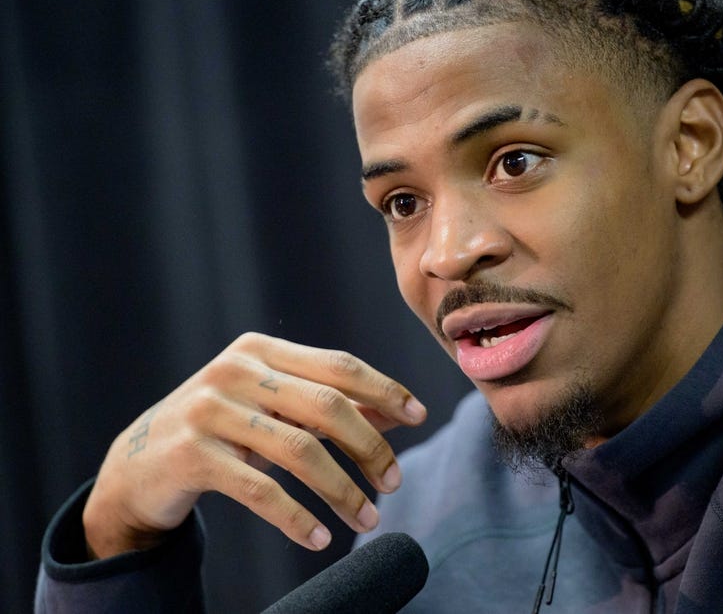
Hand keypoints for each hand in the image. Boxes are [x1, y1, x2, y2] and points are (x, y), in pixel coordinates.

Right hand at [82, 332, 425, 558]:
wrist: (137, 464)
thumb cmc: (222, 429)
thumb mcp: (272, 406)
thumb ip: (328, 403)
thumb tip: (397, 411)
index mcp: (260, 350)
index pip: (338, 365)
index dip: (384, 389)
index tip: (419, 416)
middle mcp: (234, 371)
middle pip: (326, 406)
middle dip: (370, 447)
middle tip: (395, 483)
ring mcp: (209, 411)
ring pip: (299, 450)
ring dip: (342, 490)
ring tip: (368, 518)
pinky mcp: (191, 456)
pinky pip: (260, 490)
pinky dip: (297, 517)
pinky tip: (320, 537)